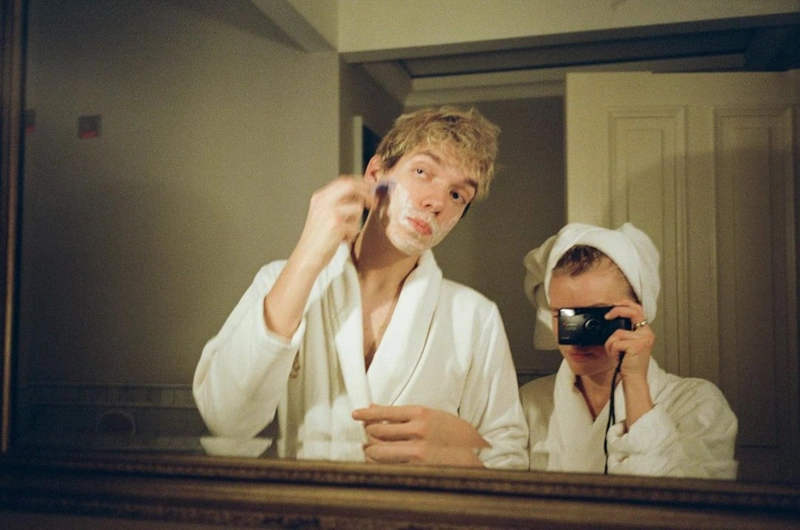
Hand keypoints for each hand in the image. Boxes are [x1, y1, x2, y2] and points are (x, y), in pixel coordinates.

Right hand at [263, 176, 373, 338]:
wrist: (307, 256)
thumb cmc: (318, 239)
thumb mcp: (323, 215)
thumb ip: (337, 203)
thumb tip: (361, 195)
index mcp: (319, 197)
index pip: (344, 181)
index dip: (360, 184)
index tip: (369, 190)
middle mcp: (323, 200)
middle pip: (351, 186)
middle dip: (365, 193)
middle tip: (372, 203)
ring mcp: (329, 211)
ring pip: (356, 207)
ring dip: (356, 221)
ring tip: (345, 232)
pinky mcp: (336, 224)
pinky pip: (355, 226)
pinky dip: (351, 234)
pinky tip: (341, 240)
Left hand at [352, 404, 487, 466]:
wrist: (479, 456)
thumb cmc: (457, 435)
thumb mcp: (434, 416)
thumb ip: (406, 414)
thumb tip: (377, 408)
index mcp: (421, 413)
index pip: (385, 412)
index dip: (367, 414)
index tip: (356, 414)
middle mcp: (416, 430)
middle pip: (378, 432)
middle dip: (368, 434)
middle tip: (364, 435)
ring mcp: (416, 451)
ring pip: (380, 451)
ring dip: (371, 450)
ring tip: (370, 449)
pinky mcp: (417, 468)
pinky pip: (389, 466)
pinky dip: (381, 463)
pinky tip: (380, 462)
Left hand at [604, 300, 655, 425]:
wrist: (634, 379)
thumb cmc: (628, 363)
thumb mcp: (627, 344)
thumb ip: (625, 332)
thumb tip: (612, 319)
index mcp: (645, 332)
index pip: (638, 310)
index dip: (626, 304)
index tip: (614, 304)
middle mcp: (647, 334)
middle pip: (632, 312)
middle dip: (617, 311)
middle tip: (607, 316)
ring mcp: (643, 340)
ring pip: (617, 333)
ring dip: (611, 345)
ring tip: (616, 354)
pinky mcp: (637, 346)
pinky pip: (616, 342)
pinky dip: (612, 351)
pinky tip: (618, 358)